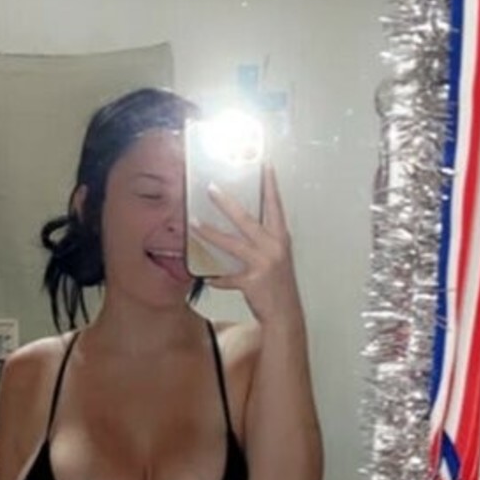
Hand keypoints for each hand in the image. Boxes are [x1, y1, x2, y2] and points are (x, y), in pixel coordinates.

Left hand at [191, 163, 302, 324]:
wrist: (286, 314)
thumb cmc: (279, 284)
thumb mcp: (276, 257)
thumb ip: (262, 240)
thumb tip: (241, 225)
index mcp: (280, 238)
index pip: (275, 206)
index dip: (270, 185)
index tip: (264, 164)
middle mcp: (274, 248)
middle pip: (247, 219)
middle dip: (227, 203)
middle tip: (211, 188)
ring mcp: (264, 264)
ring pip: (232, 244)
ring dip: (210, 233)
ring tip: (194, 222)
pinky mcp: (253, 282)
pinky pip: (228, 277)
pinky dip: (217, 278)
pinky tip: (207, 277)